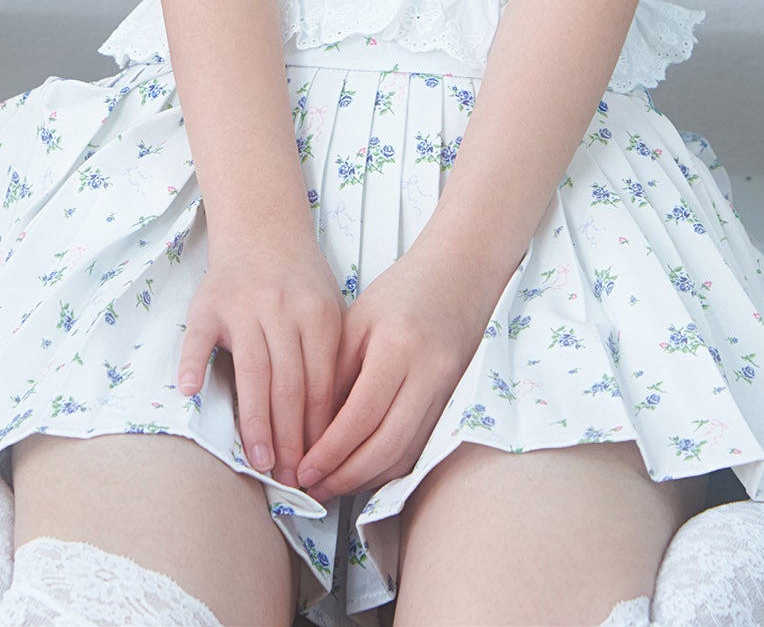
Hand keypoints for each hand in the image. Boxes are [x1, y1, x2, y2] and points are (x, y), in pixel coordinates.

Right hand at [179, 233, 345, 492]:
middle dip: (291, 439)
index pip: (319, 385)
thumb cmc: (299, 282)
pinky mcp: (209, 303)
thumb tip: (331, 431)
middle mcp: (282, 310)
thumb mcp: (327, 310)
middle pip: (288, 385)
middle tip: (291, 479)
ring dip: (256, 421)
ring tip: (260, 462)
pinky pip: (198, 336)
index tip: (317, 468)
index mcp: (317, 314)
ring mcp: (243, 305)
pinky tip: (192, 392)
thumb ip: (328, 360)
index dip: (318, 431)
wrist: (263, 229)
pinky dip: (193, 362)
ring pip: (252, 372)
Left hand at [293, 241, 501, 503]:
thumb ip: (335, 373)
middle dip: (345, 477)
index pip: (360, 417)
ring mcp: (446, 392)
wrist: (459, 275)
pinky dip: (388, 467)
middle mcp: (428, 374)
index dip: (330, 452)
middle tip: (313, 488)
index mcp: (397, 347)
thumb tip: (312, 429)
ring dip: (366, 479)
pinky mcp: (452, 404)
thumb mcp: (357, 321)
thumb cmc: (405, 290)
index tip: (304, 470)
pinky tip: (363, 470)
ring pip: (405, 455)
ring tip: (332, 486)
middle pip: (386, 447)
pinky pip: (418, 448)